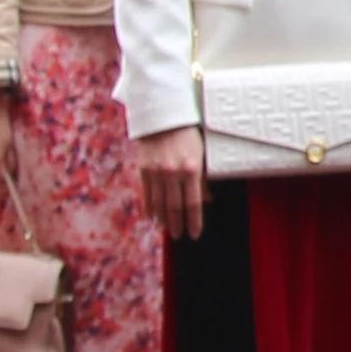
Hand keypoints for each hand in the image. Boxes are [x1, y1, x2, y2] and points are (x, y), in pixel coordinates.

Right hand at [136, 124, 212, 246]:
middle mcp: (173, 173)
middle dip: (178, 224)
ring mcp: (157, 172)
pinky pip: (147, 194)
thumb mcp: (201, 154)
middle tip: (180, 235)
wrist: (163, 116)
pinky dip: (150, 207)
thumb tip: (207, 200)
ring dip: (164, 219)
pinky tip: (152, 216)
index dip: (194, 221)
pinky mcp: (144, 169)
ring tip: (167, 228)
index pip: (194, 203)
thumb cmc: (187, 134)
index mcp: (191, 169)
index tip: (194, 234)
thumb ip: (203, 179)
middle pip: (175, 207)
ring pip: (160, 203)